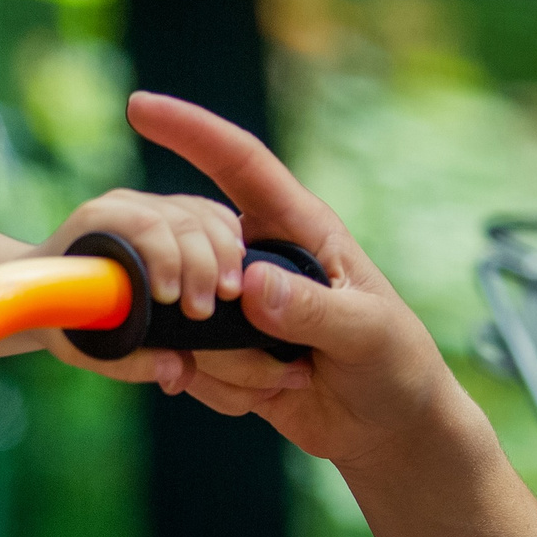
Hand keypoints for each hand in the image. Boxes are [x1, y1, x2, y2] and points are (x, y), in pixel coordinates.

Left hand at [32, 180, 247, 382]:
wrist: (52, 290)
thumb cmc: (66, 318)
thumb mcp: (84, 346)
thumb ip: (129, 362)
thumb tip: (178, 370)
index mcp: (94, 224)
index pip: (142, 224)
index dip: (167, 257)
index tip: (172, 301)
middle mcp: (122, 205)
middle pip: (180, 218)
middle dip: (202, 265)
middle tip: (204, 311)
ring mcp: (149, 204)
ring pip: (202, 214)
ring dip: (224, 253)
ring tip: (229, 295)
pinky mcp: (172, 211)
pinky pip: (212, 213)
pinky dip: (231, 238)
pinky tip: (237, 270)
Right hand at [108, 91, 471, 467]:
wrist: (387, 431)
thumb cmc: (396, 367)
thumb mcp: (367, 335)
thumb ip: (312, 309)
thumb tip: (246, 283)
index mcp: (300, 229)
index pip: (240, 165)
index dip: (191, 130)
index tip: (140, 106)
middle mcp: (258, 258)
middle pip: (193, 255)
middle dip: (210, 310)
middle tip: (274, 357)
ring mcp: (234, 305)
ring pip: (184, 320)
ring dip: (229, 364)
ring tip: (288, 379)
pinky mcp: (219, 349)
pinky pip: (188, 361)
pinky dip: (221, 389)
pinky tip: (269, 396)